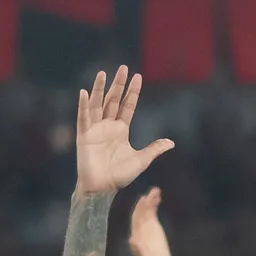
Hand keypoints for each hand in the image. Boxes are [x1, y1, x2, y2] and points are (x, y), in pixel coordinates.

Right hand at [73, 70, 172, 195]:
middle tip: (124, 68)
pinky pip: (83, 118)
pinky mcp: (84, 136)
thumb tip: (172, 142)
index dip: (133, 92)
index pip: (128, 106)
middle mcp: (107, 126)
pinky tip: (84, 92)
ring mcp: (95, 129)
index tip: (138, 76)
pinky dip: (83, 105)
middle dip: (118, 85)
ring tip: (103, 73)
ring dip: (99, 89)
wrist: (103, 188)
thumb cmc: (120, 175)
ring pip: (97, 104)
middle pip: (113, 100)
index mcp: (121, 130)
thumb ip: (154, 149)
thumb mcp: (141, 160)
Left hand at [126, 188, 173, 255]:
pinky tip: (158, 198)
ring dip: (151, 201)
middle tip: (154, 191)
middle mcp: (140, 229)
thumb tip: (132, 240)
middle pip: (142, 212)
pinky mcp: (153, 228)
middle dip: (146, 202)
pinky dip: (154, 206)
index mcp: (137, 235)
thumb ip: (139, 251)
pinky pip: (152, 214)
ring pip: (147, 211)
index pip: (138, 219)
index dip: (141, 209)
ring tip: (157, 191)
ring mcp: (146, 227)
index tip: (146, 200)